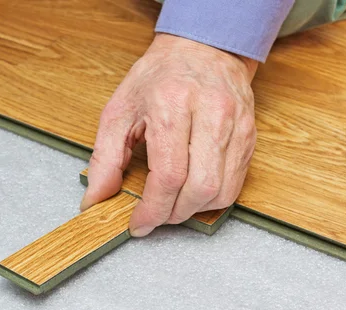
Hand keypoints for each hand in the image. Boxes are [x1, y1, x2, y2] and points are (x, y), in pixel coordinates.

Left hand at [81, 33, 257, 236]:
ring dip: (193, 210)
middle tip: (155, 215)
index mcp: (172, 104)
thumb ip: (105, 159)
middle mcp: (211, 113)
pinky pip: (236, 183)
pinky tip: (192, 192)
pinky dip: (212, 198)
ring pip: (222, 191)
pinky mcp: (250, 135)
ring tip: (172, 205)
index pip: (169, 175)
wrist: (202, 48)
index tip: (139, 223)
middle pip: (200, 188)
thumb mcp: (118, 111)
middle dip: (173, 214)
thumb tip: (95, 199)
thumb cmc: (158, 78)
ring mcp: (236, 125)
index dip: (152, 209)